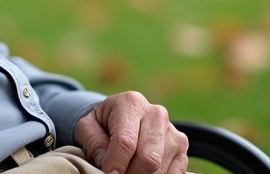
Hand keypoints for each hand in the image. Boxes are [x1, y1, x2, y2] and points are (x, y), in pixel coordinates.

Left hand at [73, 92, 188, 173]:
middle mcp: (156, 114)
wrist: (120, 117)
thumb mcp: (87, 127)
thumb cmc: (101, 124)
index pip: (126, 141)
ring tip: (128, 170)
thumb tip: (110, 169)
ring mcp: (173, 131)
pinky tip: (144, 172)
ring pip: (161, 169)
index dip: (116, 164)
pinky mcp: (182, 149)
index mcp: (131, 103)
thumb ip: (95, 145)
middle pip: (148, 158)